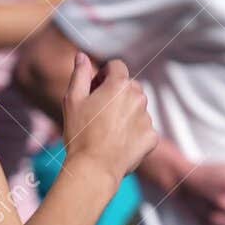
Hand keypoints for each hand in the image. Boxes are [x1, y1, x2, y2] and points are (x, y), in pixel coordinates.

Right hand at [61, 55, 156, 181]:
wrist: (94, 168)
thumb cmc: (80, 133)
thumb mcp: (72, 100)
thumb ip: (80, 74)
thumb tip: (82, 55)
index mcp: (119, 85)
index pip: (116, 66)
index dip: (103, 75)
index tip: (94, 90)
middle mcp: (138, 97)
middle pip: (129, 86)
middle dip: (116, 93)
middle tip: (98, 113)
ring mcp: (147, 118)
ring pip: (136, 107)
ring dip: (125, 113)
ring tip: (107, 131)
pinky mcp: (152, 136)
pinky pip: (143, 128)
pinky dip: (133, 132)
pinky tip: (117, 143)